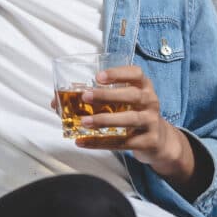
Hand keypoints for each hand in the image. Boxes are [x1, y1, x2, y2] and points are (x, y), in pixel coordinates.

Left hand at [50, 66, 185, 172]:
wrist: (159, 141)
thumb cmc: (133, 114)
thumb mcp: (124, 102)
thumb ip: (97, 98)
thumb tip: (56, 102)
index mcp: (143, 87)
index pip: (136, 74)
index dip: (118, 73)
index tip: (98, 76)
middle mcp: (150, 101)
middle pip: (132, 95)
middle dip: (107, 95)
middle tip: (85, 96)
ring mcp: (151, 122)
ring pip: (129, 119)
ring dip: (105, 120)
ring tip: (84, 122)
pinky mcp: (148, 141)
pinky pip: (123, 143)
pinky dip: (101, 143)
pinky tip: (83, 142)